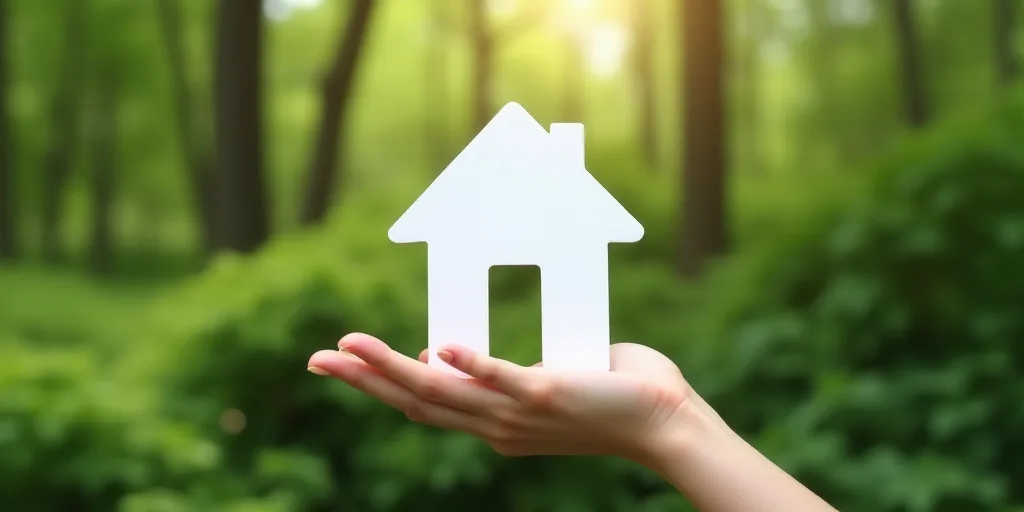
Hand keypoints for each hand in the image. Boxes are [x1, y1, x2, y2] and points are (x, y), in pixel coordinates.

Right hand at [307, 333, 694, 462]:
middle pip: (416, 402)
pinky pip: (499, 380)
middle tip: (318, 359)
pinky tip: (436, 345)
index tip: (354, 361)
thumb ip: (509, 369)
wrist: (667, 424)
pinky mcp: (547, 395)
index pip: (428, 405)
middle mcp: (497, 426)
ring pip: (440, 393)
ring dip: (390, 369)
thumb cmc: (617, 395)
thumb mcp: (547, 382)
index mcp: (497, 423)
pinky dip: (467, 364)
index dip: (386, 383)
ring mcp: (518, 414)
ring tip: (348, 347)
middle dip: (363, 380)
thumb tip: (459, 347)